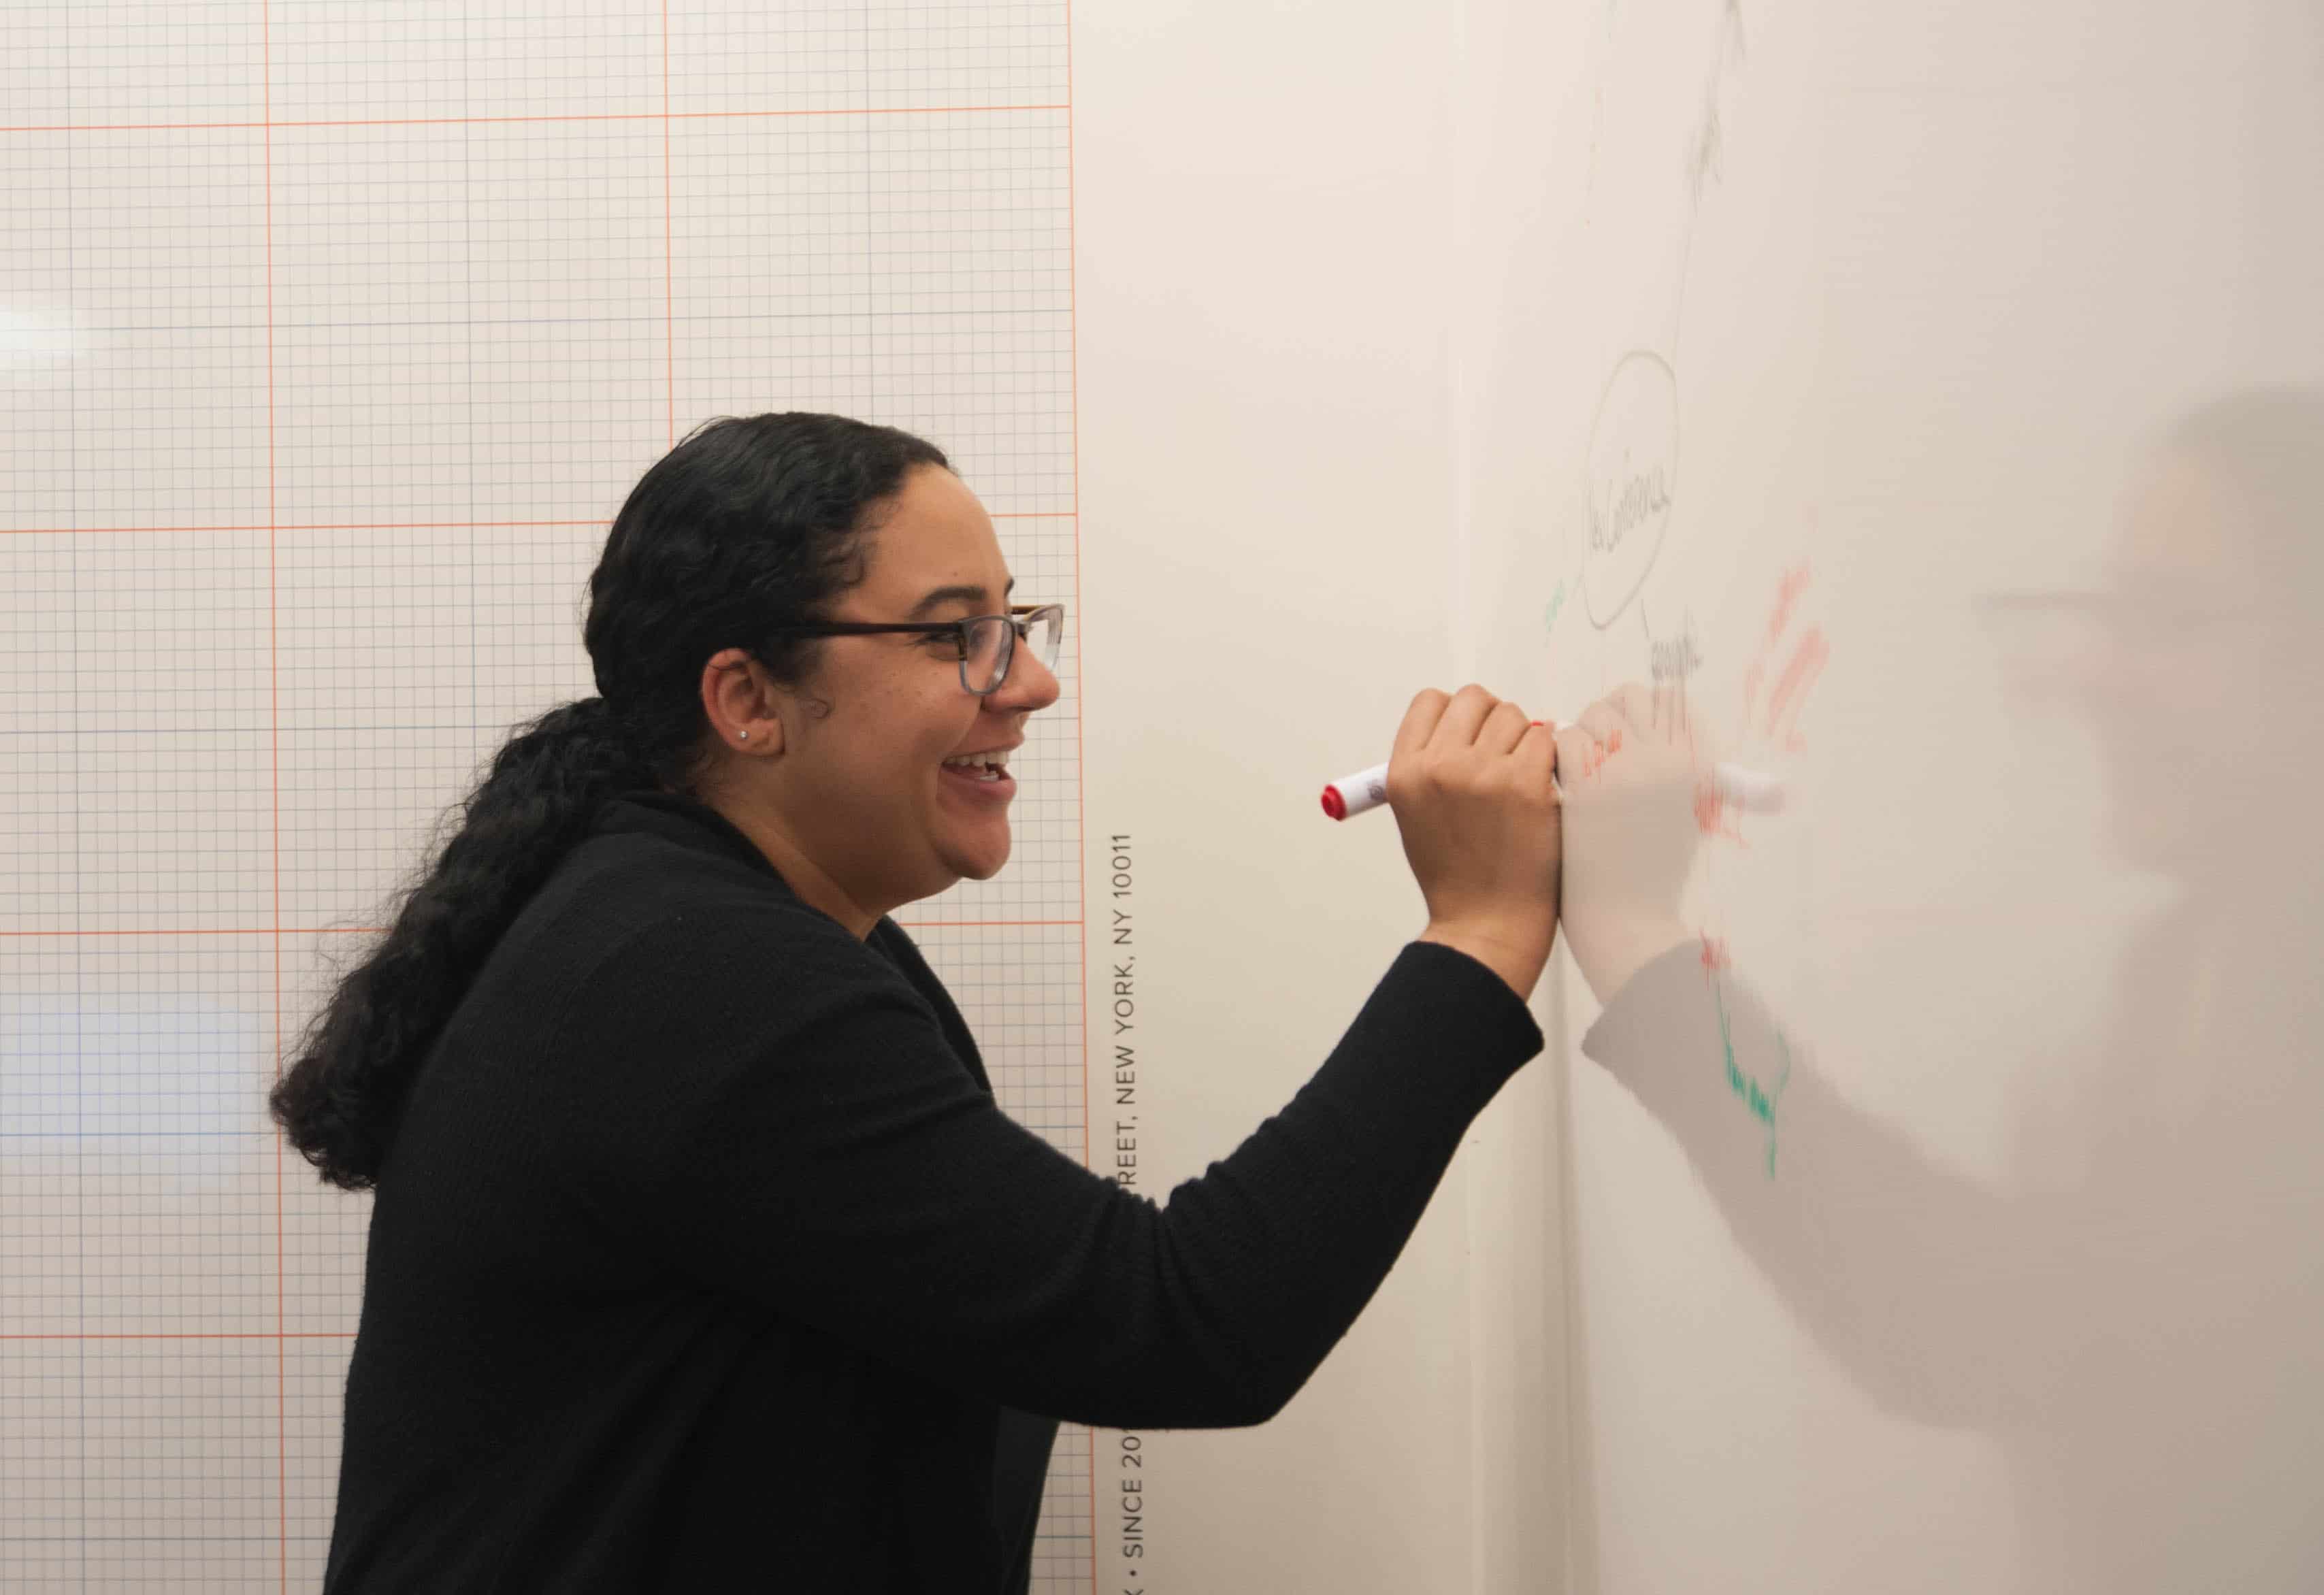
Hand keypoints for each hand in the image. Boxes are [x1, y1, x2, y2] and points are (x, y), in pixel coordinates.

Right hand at [1387, 685, 1561, 999]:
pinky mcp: (1527, 785)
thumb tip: (1463, 728)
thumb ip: (1429, 767)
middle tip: (1501, 755)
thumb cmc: (1456, 876)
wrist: (1487, 923)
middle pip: (1473, 699)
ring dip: (1521, 740)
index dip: (1454, 714)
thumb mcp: (1415, 816)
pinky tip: (1541, 788)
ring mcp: (1484, 774)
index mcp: (1405, 773)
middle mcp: (1440, 767)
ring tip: (1519, 782)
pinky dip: (1548, 758)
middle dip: (1491, 720)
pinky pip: (1545, 739)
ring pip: (1513, 716)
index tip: (1469, 734)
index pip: (1430, 701)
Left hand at [1554, 682, 1700, 1000]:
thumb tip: (1644, 715)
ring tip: (1581, 780)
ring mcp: (1624, 770)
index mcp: (1692, 761)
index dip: (1632, 711)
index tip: (1619, 731)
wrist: (1628, 918)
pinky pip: (1561, 744)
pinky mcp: (1585, 787)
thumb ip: (1667, 761)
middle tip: (1594, 756)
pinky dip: (1555, 761)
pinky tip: (1562, 790)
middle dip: (1602, 724)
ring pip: (1587, 720)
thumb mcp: (1680, 810)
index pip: (1660, 699)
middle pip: (1621, 701)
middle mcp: (1663, 759)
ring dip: (1577, 743)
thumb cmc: (1650, 869)